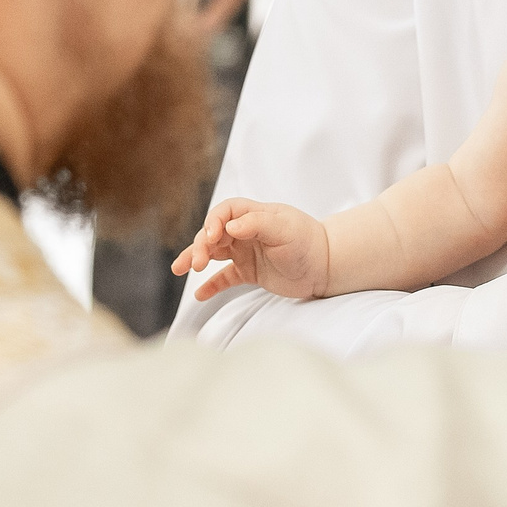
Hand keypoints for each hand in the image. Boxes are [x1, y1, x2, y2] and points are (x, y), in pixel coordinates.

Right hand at [171, 198, 330, 301]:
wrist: (326, 265)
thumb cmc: (307, 242)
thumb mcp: (285, 229)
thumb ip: (257, 224)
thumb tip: (230, 227)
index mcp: (254, 215)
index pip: (225, 212)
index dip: (213, 222)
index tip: (210, 238)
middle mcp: (246, 232)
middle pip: (213, 233)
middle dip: (200, 245)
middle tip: (196, 263)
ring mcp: (246, 252)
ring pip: (213, 253)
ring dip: (196, 258)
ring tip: (180, 269)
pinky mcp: (249, 272)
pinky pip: (225, 277)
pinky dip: (211, 285)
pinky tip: (199, 294)